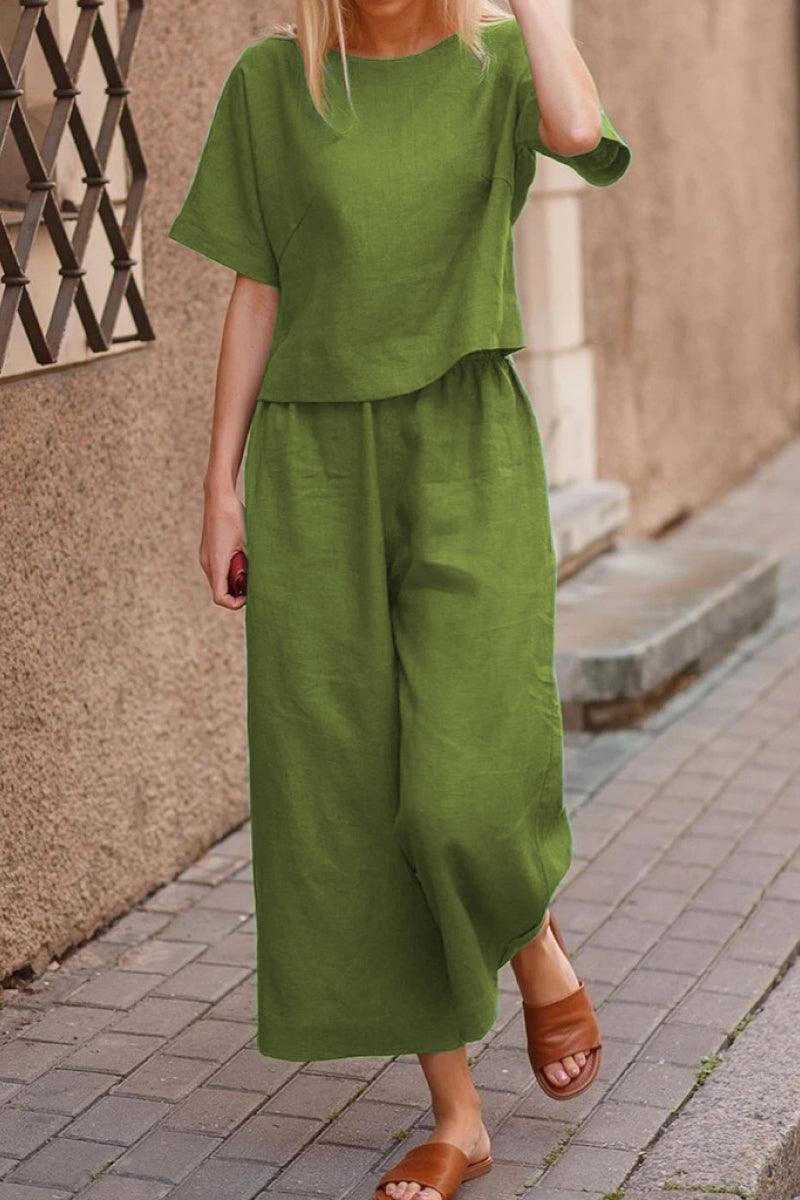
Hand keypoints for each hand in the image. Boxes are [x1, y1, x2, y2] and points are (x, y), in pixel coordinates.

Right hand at [199, 485, 246, 609]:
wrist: (219, 497)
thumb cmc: (234, 516)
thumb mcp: (249, 541)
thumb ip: (253, 561)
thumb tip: (264, 577)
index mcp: (216, 563)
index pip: (220, 597)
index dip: (235, 603)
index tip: (250, 596)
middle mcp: (207, 563)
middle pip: (220, 591)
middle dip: (237, 592)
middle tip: (254, 583)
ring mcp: (206, 557)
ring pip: (219, 581)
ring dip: (234, 581)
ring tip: (249, 570)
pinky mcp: (208, 552)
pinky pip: (218, 570)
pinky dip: (229, 572)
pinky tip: (242, 560)